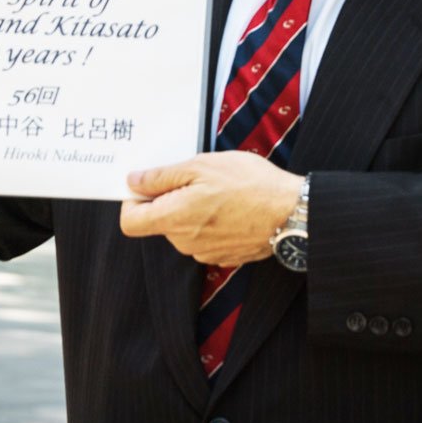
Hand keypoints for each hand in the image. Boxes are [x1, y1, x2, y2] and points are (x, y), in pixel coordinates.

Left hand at [120, 151, 302, 266]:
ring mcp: (205, 253)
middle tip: (197, 178)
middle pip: (159, 221)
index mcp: (174, 219)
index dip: (132, 201)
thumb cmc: (248, 184)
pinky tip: (231, 206)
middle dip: (170, 199)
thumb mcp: (201, 166)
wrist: (292, 212)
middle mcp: (185, 242)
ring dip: (192, 209)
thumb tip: (133, 181)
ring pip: (183, 228)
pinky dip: (211, 221)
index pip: (130, 222)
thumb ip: (162, 177)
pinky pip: (204, 237)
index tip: (147, 184)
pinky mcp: (223, 256)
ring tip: (220, 190)